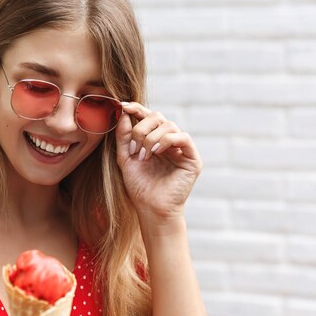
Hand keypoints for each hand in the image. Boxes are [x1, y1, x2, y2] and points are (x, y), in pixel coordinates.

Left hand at [115, 102, 201, 219]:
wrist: (151, 209)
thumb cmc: (139, 187)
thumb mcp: (125, 158)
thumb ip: (124, 136)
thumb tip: (123, 112)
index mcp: (154, 140)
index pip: (148, 117)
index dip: (137, 109)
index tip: (122, 106)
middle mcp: (169, 141)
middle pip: (158, 117)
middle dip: (142, 129)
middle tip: (134, 148)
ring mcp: (182, 149)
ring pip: (169, 126)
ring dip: (151, 138)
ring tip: (144, 155)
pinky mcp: (192, 158)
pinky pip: (183, 137)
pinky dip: (167, 140)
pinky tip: (156, 152)